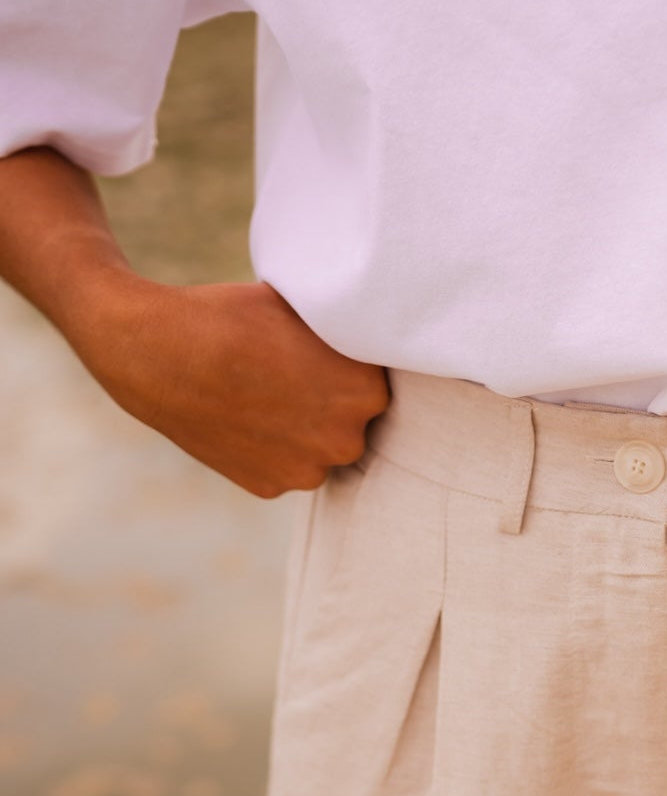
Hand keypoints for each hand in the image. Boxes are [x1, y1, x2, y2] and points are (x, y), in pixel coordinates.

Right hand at [80, 276, 390, 498]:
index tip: (330, 351)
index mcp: (366, 391)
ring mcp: (306, 471)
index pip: (381, 381)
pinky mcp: (269, 488)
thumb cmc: (231, 317)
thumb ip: (343, 331)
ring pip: (322, 449)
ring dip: (307, 430)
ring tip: (269, 394)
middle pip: (356, 421)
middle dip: (335, 402)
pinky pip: (286, 467)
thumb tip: (367, 326)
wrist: (155, 352)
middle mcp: (345, 440)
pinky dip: (274, 449)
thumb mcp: (303, 307)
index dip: (355, 364)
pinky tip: (248, 416)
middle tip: (297, 373)